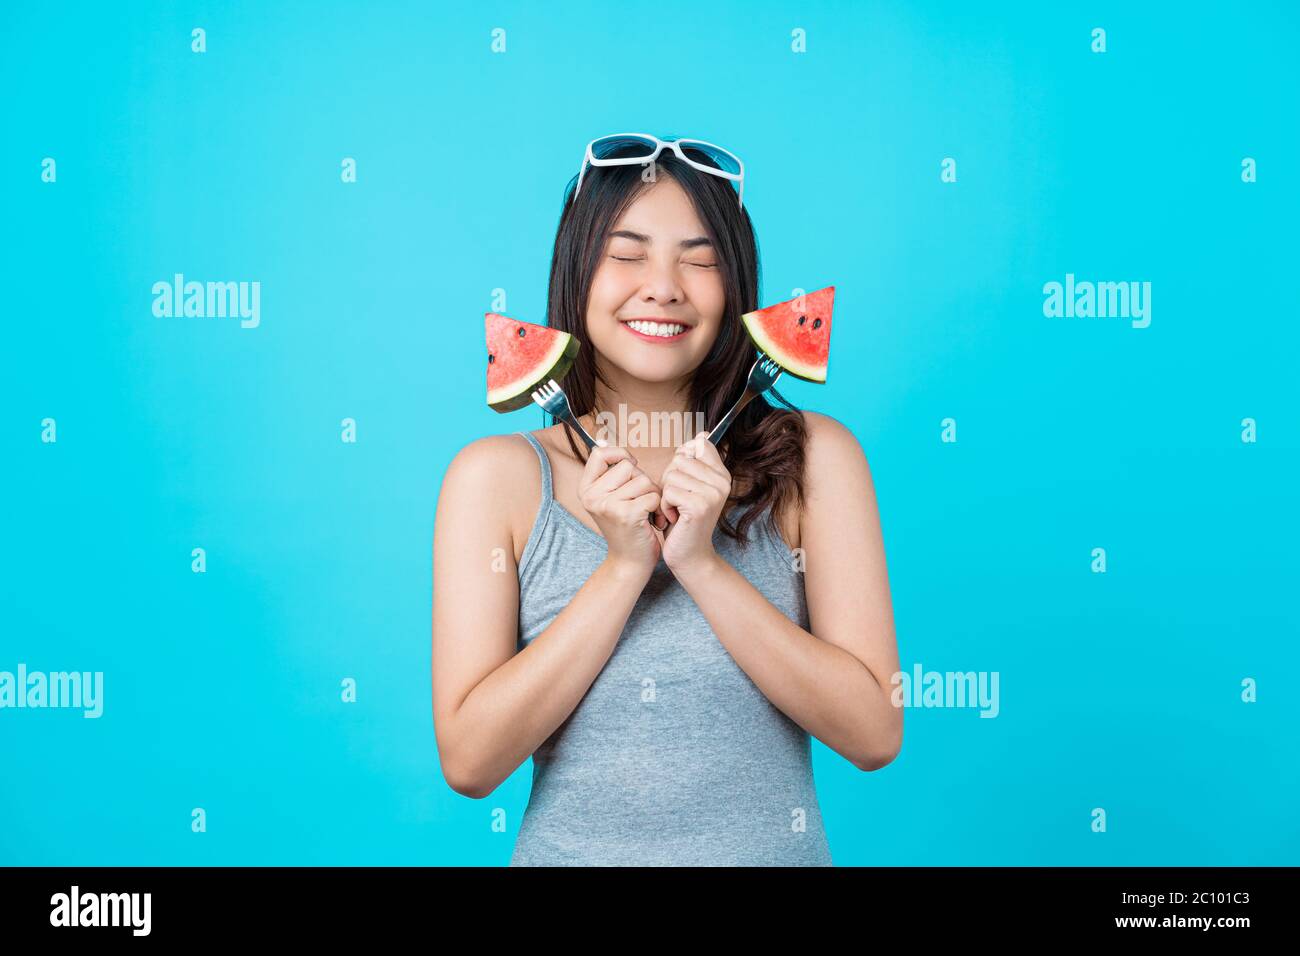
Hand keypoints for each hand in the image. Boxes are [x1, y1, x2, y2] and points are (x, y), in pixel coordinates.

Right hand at [579, 442, 663, 578]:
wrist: (630, 562)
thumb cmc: (627, 526)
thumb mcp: (610, 498)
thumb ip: (609, 473)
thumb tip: (602, 441)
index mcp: (585, 489)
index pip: (599, 454)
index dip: (619, 455)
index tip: (631, 467)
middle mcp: (592, 496)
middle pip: (627, 466)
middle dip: (642, 480)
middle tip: (640, 502)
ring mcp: (608, 505)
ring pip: (643, 480)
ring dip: (653, 494)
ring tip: (647, 512)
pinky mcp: (626, 514)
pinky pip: (653, 495)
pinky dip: (659, 507)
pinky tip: (653, 521)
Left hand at [656, 431, 731, 573]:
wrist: (690, 555)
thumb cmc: (685, 520)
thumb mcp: (691, 487)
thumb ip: (695, 462)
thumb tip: (702, 433)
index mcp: (722, 474)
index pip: (700, 444)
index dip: (683, 458)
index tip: (684, 480)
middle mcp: (722, 482)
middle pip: (680, 459)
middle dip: (670, 479)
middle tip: (678, 500)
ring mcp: (712, 494)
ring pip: (672, 474)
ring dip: (666, 494)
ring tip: (676, 509)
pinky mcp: (699, 506)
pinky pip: (669, 491)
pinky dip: (665, 506)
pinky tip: (675, 518)